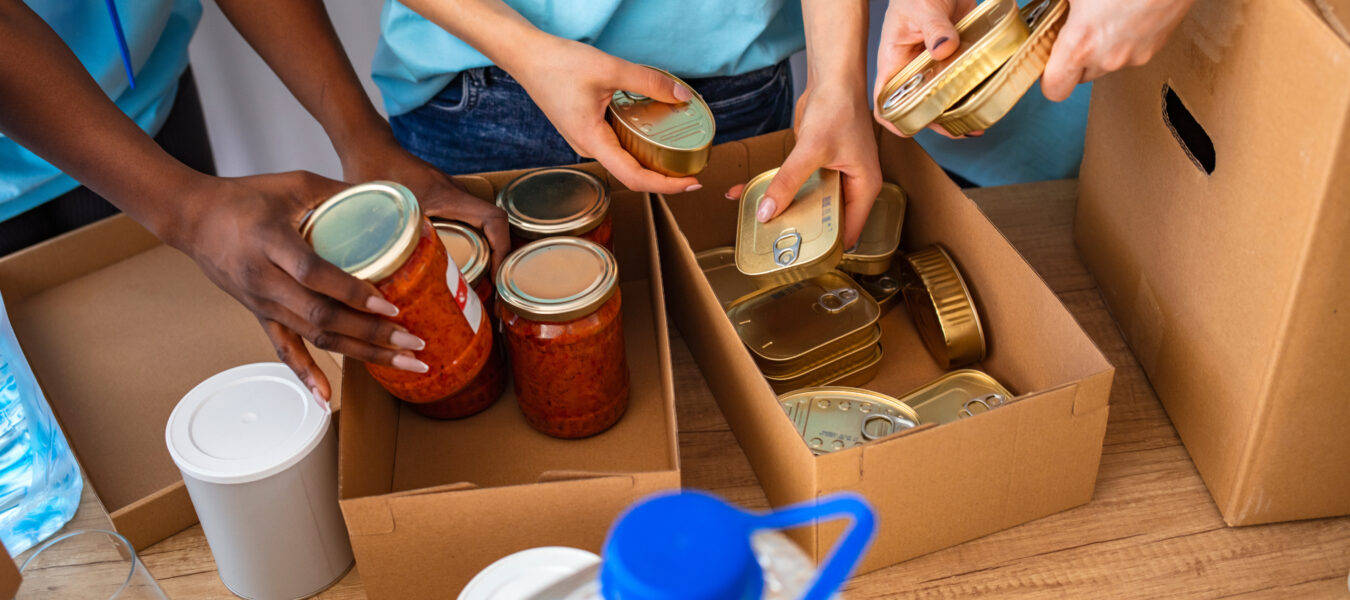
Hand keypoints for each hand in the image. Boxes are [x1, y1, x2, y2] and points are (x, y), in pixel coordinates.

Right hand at [166, 171, 426, 403]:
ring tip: (402, 364)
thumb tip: (392, 200)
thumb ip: (339, 193)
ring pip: (313, 337)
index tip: (389, 306)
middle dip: (372, 334)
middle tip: (413, 344)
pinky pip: (284, 350)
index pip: (314, 274)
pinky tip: (325, 398)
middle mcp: (265, 279)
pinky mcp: (261, 315)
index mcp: (271, 241)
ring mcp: (262, 303)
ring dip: (360, 354)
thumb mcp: (294, 183)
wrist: (194, 218)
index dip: (352, 293)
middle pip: (321, 316)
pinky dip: (306, 375)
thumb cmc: (245, 196)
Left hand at [341, 137, 510, 271]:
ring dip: (487, 252)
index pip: (493, 219)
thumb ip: (385, 240)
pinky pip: (467, 223)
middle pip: (494, 227)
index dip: (503, 248)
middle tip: (491, 289)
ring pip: (482, 226)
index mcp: (447, 196)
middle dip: (499, 258)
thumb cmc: (371, 170)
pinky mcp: (441, 200)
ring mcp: (450, 197)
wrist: (366, 145)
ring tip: (479, 284)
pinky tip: (457, 266)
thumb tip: (382, 278)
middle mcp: (455, 195)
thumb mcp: (379, 210)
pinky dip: (471, 244)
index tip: (497, 274)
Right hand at [508, 39, 703, 194]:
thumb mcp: (610, 68)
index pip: (635, 178)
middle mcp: (588, 147)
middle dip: (665, 174)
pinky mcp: (586, 129)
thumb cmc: (558, 64)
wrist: (528, 56)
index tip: (690, 184)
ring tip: (679, 149)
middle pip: (632, 173)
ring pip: (624, 158)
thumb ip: (648, 82)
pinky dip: (638, 141)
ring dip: (652, 157)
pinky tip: (653, 128)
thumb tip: (681, 95)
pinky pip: (616, 143)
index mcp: (592, 141)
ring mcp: (586, 140)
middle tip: (693, 167)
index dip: (666, 186)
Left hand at [727, 85, 881, 247]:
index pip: (849, 231)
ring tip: (760, 224)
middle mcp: (852, 185)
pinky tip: (752, 195)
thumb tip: (768, 211)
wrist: (832, 77)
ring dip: (786, 210)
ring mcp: (834, 176)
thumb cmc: (839, 107)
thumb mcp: (812, 149)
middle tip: (776, 244)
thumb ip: (789, 181)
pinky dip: (778, 190)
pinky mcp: (817, 166)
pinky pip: (797, 185)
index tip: (803, 258)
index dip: (828, 246)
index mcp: (864, 187)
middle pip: (827, 219)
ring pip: (809, 203)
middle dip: (802, 230)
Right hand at [873, 0, 981, 138]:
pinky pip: (962, 78)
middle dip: (937, 121)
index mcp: (894, 61)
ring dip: (958, 110)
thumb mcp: (923, 7)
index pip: (884, 101)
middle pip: (919, 106)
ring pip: (943, 96)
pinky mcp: (955, 56)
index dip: (894, 120)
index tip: (912, 129)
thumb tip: (944, 49)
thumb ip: (934, 27)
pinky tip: (986, 96)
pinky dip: (974, 89)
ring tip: (976, 123)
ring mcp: (935, 64)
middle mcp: (913, 68)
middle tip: (959, 129)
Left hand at [1041, 0, 1194, 100]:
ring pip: (1106, 64)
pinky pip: (1130, 52)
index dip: (1049, 77)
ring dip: (1101, 48)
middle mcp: (1108, 59)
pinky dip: (1124, 39)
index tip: (1047, 60)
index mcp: (1081, 46)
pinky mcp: (1156, 48)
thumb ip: (1053, 2)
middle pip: (1080, 76)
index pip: (1054, 89)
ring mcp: (1135, 56)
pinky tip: (1125, 13)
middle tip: (1076, 28)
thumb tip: (1046, 5)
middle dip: (1075, 57)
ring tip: (1104, 15)